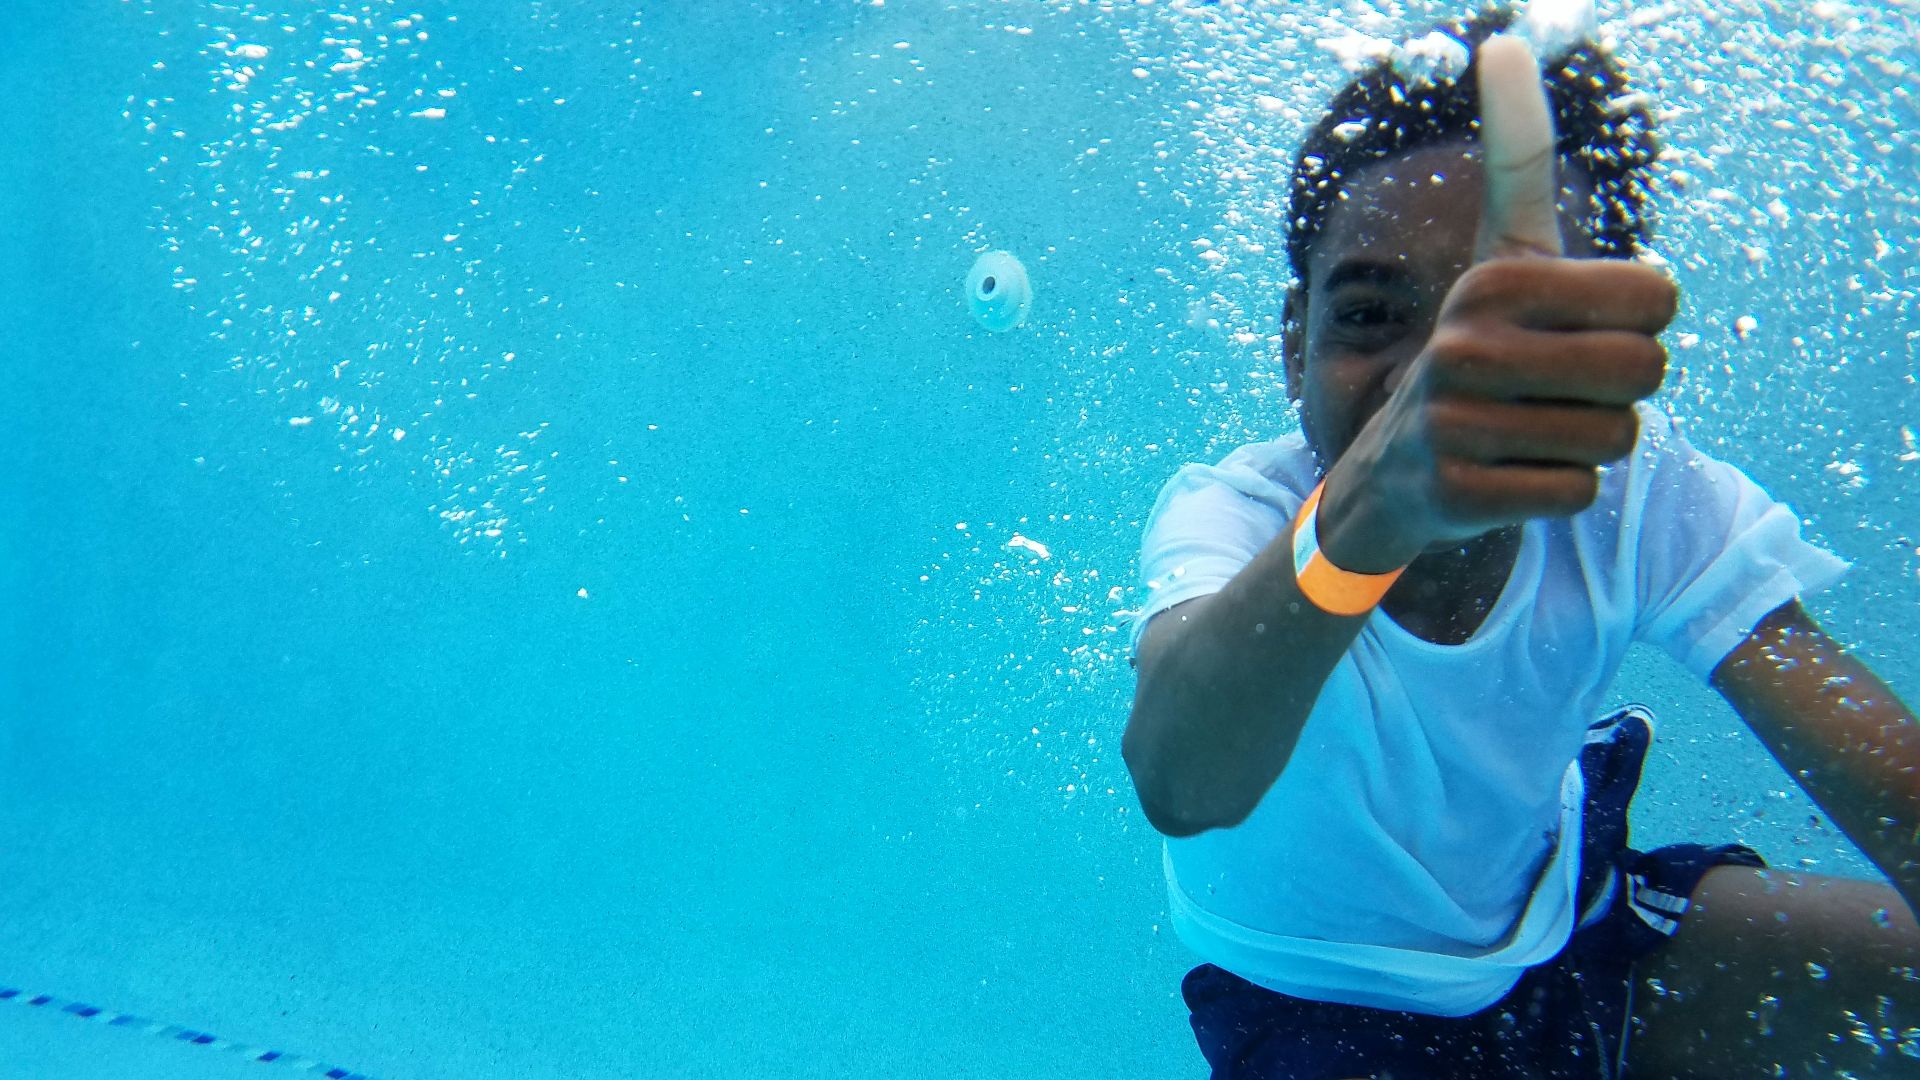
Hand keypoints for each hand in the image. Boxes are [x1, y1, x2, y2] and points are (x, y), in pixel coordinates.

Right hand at [1316, 35, 1676, 572]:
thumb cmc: (1479, 350)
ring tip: (1529, 432)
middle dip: (1622, 389)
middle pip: (1646, 371)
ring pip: (1615, 437)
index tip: (1582, 325)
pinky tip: (1508, 475)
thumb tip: (1502, 40)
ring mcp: (1454, 423)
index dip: (1642, 319)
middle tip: (1560, 390)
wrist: (1393, 473)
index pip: (1657, 295)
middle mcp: (1463, 345)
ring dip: (1589, 443)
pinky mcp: (1457, 493)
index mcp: (1492, 280)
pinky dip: (1557, 490)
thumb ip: (1517, 157)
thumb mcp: (1502, 253)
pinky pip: (1575, 492)